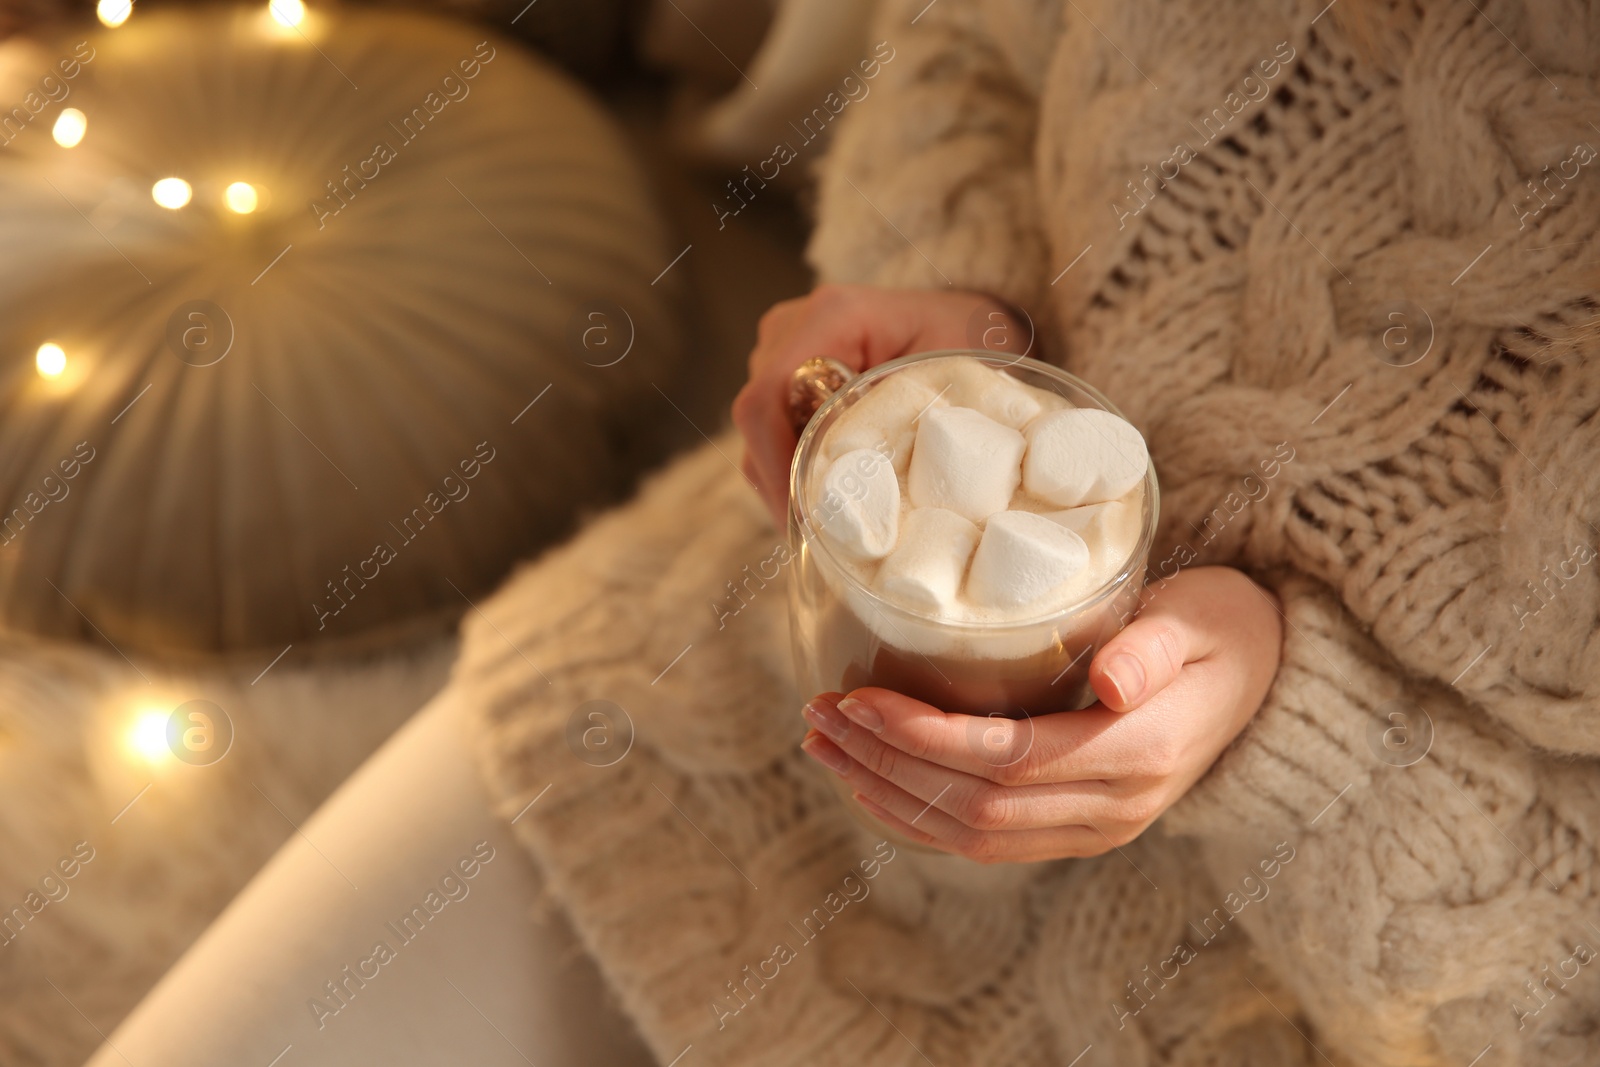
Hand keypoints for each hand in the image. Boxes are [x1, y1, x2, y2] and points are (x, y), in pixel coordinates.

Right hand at [732, 284, 1028, 525]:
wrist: (958, 317)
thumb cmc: (959, 338)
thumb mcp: (946, 373)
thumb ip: (900, 412)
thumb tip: (858, 476)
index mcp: (831, 317)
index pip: (766, 397)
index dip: (775, 465)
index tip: (803, 519)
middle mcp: (791, 328)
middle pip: (757, 420)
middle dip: (782, 482)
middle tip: (822, 535)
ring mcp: (781, 349)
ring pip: (759, 431)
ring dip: (788, 477)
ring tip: (829, 521)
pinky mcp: (783, 372)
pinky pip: (771, 430)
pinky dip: (795, 465)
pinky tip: (829, 492)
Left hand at [798, 567, 1283, 863]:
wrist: (1264, 677)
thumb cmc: (1223, 628)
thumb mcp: (1202, 619)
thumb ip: (1154, 647)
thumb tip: (1109, 679)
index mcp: (1137, 756)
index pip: (1005, 762)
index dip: (923, 738)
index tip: (858, 699)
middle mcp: (1113, 809)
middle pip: (973, 807)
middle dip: (885, 764)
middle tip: (819, 715)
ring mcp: (1096, 828)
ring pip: (970, 836)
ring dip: (888, 795)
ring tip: (825, 747)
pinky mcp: (1078, 828)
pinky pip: (985, 842)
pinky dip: (919, 817)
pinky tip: (871, 782)